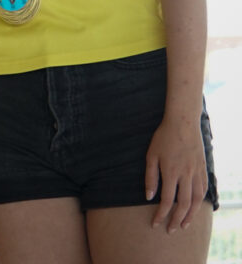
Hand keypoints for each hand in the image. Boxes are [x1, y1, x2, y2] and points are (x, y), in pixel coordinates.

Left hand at [146, 114, 208, 231]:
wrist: (183, 123)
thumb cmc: (163, 138)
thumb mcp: (151, 155)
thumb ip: (150, 177)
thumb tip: (149, 196)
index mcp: (171, 172)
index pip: (167, 201)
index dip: (161, 214)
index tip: (155, 223)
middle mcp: (186, 176)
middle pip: (183, 205)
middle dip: (176, 220)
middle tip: (171, 230)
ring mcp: (197, 173)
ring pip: (196, 200)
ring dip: (190, 215)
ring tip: (184, 225)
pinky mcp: (203, 169)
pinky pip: (204, 190)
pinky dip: (200, 202)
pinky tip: (195, 207)